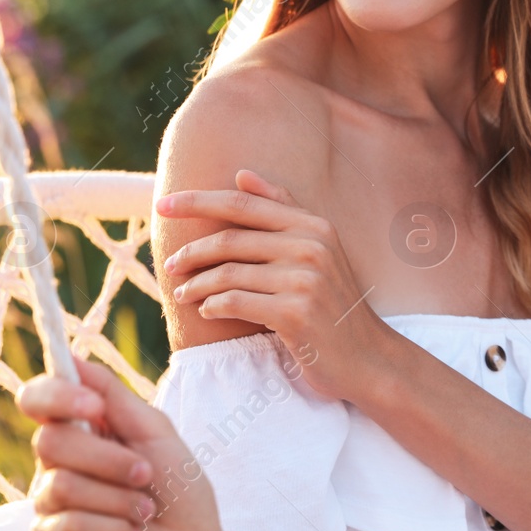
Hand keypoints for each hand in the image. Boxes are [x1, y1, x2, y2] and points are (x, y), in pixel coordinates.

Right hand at [18, 356, 225, 530]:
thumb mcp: (154, 432)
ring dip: (116, 499)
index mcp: (81, 428)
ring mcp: (51, 503)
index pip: (38, 399)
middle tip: (144, 474)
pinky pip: (66, 525)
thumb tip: (73, 358)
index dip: (56, 396)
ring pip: (60, 484)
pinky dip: (111, 528)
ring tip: (143, 511)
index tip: (93, 406)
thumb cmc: (178, 490)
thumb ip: (113, 395)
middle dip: (107, 459)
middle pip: (49, 442)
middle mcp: (58, 462)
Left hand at [157, 167, 387, 402]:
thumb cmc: (334, 303)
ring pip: (228, 273)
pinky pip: (236, 302)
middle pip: (230, 238)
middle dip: (192, 251)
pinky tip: (207, 312)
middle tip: (171, 265)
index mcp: (313, 224)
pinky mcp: (295, 313)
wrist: (369, 358)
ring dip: (196, 285)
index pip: (242, 202)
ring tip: (183, 294)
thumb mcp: (317, 249)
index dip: (197, 201)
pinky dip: (213, 306)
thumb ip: (282, 208)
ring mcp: (304, 279)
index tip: (162, 205)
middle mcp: (310, 245)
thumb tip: (242, 173)